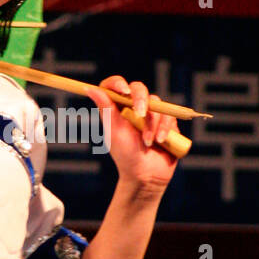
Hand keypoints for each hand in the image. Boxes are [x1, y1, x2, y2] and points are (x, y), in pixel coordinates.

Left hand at [87, 75, 179, 190]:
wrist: (147, 176)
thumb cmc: (126, 155)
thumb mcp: (114, 132)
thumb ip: (106, 108)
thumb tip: (88, 88)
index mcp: (118, 109)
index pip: (115, 86)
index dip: (117, 83)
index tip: (122, 90)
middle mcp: (134, 108)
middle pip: (139, 88)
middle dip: (141, 100)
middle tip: (140, 114)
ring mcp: (152, 114)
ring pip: (157, 103)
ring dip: (153, 124)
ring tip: (149, 142)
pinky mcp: (167, 122)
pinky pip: (170, 115)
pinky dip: (164, 128)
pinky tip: (161, 142)